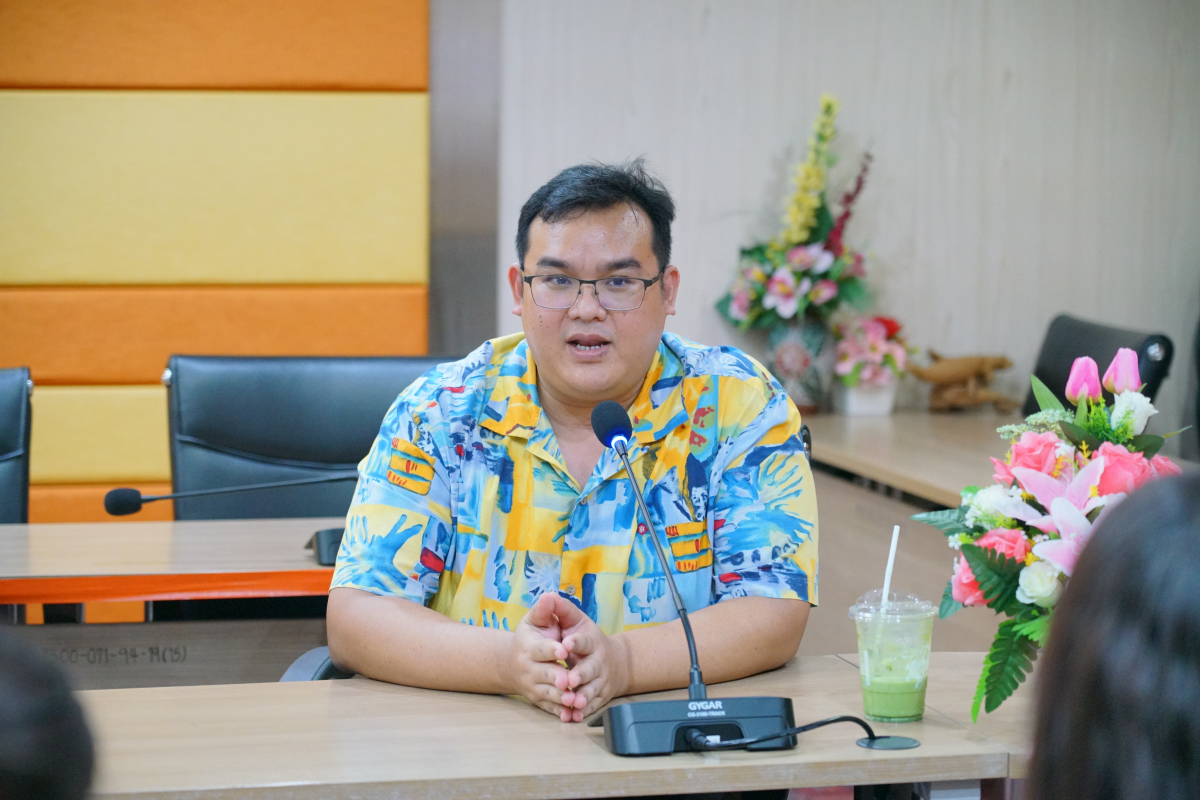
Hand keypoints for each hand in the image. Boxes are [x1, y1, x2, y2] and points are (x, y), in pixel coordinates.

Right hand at [501, 592, 575, 719]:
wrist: (511, 663)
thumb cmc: (529, 637)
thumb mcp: (535, 620)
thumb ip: (545, 610)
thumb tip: (549, 595)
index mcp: (528, 647)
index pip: (541, 648)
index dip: (552, 648)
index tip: (564, 649)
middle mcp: (528, 668)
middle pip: (545, 674)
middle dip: (558, 677)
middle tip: (570, 681)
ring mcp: (532, 686)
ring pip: (547, 694)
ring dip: (560, 698)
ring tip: (573, 700)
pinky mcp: (538, 700)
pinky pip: (549, 708)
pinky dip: (559, 713)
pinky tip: (570, 716)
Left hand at [560, 612, 631, 721]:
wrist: (616, 662)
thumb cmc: (587, 638)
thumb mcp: (575, 620)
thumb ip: (561, 609)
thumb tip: (548, 595)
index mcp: (591, 641)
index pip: (584, 640)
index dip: (576, 642)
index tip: (566, 643)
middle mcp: (598, 661)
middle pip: (590, 669)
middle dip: (580, 674)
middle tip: (570, 679)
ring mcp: (600, 680)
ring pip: (593, 690)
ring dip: (583, 696)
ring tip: (574, 702)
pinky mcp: (600, 696)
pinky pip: (592, 706)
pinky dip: (584, 712)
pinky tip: (574, 717)